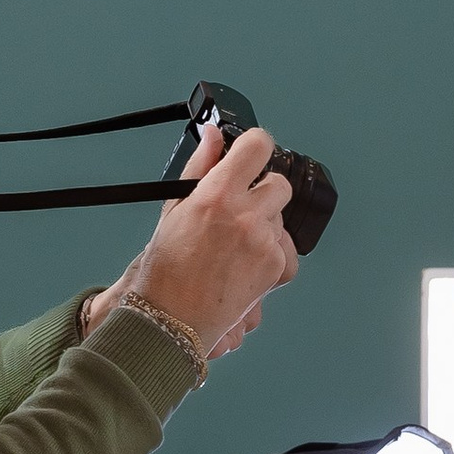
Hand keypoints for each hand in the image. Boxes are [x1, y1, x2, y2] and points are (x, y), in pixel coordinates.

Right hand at [82, 121, 297, 365]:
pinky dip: (271, 253)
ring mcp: (265, 243)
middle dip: (262, 193)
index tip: (252, 151)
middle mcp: (246, 217)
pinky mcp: (277, 268)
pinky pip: (287, 248)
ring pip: (281, 218)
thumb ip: (200, 166)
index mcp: (217, 195)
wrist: (173, 318)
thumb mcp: (175, 208)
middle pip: (278, 184)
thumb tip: (213, 135)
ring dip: (265, 225)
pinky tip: (245, 263)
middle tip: (238, 211)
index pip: (257, 146)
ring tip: (233, 247)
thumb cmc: (167, 269)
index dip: (256, 145)